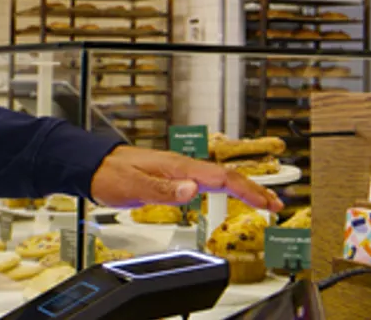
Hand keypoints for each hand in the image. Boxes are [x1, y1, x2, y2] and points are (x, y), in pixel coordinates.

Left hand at [90, 146, 284, 210]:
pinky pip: (208, 181)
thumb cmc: (111, 174)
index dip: (248, 191)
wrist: (94, 165)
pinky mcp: (175, 177)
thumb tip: (194, 190)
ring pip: (220, 178)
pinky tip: (229, 194)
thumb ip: (165, 190)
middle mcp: (184, 167)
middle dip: (255, 190)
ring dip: (244, 189)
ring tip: (262, 200)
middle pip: (228, 176)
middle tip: (276, 205)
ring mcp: (181, 171)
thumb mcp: (135, 186)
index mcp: (180, 168)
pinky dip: (226, 188)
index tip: (267, 203)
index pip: (222, 178)